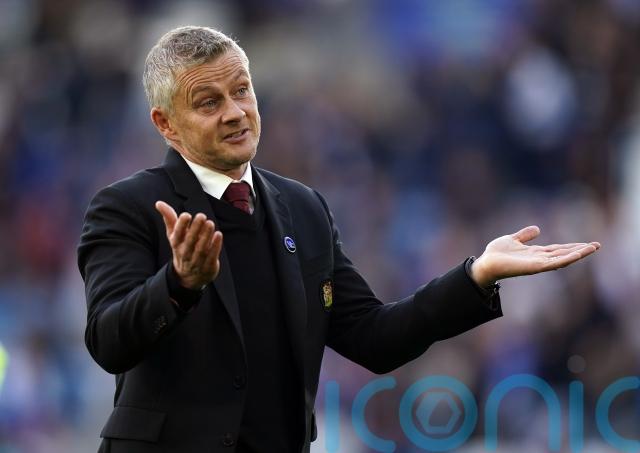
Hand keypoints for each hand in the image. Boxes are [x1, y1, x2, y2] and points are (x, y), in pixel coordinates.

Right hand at [155, 201, 222, 289]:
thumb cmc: (182, 248)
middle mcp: (185, 253)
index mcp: (176, 244)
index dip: (181, 225)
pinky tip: (219, 234)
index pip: (177, 235)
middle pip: (190, 241)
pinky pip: (211, 256)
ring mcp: (197, 261)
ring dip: (206, 236)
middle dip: (195, 228)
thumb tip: (158, 203)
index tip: (186, 215)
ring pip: (201, 249)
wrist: (188, 277)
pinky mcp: (208, 266)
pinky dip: (215, 246)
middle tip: (202, 216)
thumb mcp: (173, 235)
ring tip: (210, 223)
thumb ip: (169, 218)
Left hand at [471, 225, 599, 286]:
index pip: (558, 249)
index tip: (587, 243)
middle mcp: (539, 259)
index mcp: (536, 253)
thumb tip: (537, 229)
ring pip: (563, 258)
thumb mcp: (512, 239)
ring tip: (593, 248)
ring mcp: (538, 264)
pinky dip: (566, 258)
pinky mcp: (535, 267)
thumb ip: (524, 235)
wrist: (486, 263)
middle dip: (580, 250)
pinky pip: (554, 263)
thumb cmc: (496, 254)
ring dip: (578, 253)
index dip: (572, 246)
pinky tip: (577, 254)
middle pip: (564, 253)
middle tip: (597, 245)